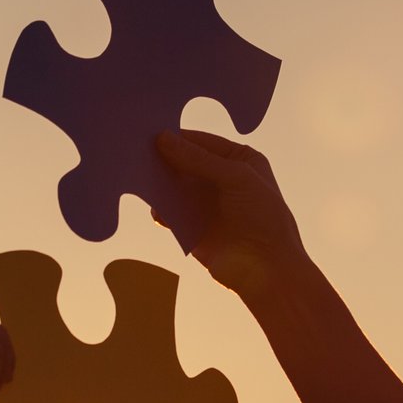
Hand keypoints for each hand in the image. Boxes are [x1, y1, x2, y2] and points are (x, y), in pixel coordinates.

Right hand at [152, 130, 309, 301]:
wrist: (266, 270)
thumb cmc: (264, 219)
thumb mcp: (236, 178)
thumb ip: (199, 159)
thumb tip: (164, 138)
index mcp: (239, 160)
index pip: (202, 142)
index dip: (178, 137)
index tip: (150, 132)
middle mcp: (222, 179)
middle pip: (185, 162)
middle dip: (164, 158)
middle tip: (136, 150)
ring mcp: (206, 203)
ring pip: (175, 186)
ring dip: (159, 183)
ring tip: (137, 175)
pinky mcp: (193, 227)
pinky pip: (170, 212)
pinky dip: (160, 209)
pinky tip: (153, 206)